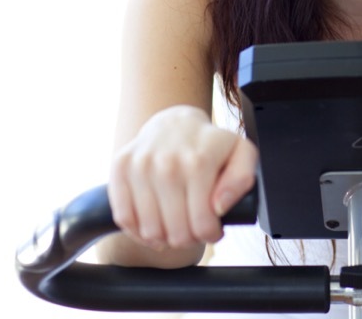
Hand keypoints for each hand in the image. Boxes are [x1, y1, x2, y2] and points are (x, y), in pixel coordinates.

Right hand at [108, 105, 257, 251]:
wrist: (175, 122)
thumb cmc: (210, 145)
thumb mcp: (241, 154)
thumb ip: (241, 180)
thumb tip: (219, 206)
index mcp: (199, 162)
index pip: (201, 225)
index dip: (209, 235)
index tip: (212, 229)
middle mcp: (166, 163)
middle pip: (175, 233)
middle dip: (188, 238)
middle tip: (193, 228)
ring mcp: (140, 165)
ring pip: (149, 230)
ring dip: (164, 237)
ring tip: (174, 225)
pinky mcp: (120, 167)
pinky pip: (124, 217)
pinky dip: (137, 231)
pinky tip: (153, 224)